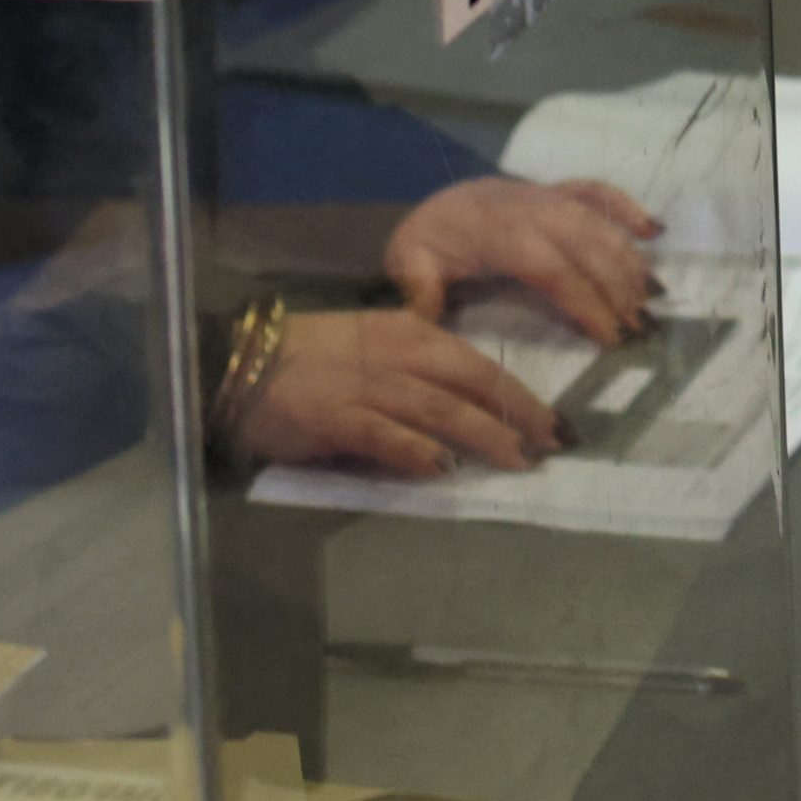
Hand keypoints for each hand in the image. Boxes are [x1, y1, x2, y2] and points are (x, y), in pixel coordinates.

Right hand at [233, 306, 572, 476]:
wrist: (244, 363)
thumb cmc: (314, 357)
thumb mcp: (376, 346)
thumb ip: (421, 369)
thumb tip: (471, 406)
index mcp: (411, 333)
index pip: (480, 364)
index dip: (522, 394)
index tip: (556, 422)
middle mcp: (397, 355)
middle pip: (472, 384)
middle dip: (519, 415)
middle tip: (553, 444)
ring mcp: (367, 386)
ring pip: (441, 410)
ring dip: (483, 435)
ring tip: (515, 460)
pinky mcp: (337, 418)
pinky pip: (386, 435)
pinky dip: (417, 451)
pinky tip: (443, 468)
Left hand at [389, 172, 662, 342]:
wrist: (432, 205)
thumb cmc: (426, 243)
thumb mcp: (408, 265)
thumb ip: (419, 290)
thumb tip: (426, 318)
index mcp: (497, 231)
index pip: (552, 267)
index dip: (584, 300)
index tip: (610, 335)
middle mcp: (530, 208)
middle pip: (585, 243)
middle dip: (617, 284)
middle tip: (639, 325)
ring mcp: (546, 196)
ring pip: (597, 221)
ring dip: (628, 258)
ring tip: (651, 297)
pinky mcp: (556, 191)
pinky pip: (596, 191)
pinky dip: (626, 207)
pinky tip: (654, 231)